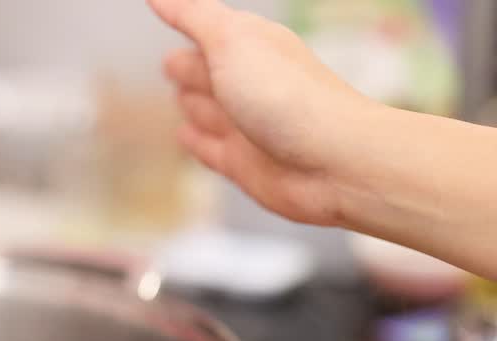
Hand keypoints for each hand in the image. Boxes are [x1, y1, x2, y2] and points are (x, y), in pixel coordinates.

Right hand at [148, 0, 376, 225]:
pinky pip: (210, 149)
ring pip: (209, 110)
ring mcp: (246, 125)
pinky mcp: (243, 164)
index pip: (210, 32)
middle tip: (168, 64)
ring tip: (179, 98)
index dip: (189, 25)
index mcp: (250, 47)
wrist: (332, 161)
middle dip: (188, 67)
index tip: (167, 15)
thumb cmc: (286, 95)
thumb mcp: (232, 40)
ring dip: (192, 104)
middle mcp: (249, 84)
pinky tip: (186, 136)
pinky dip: (196, 141)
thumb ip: (194, 17)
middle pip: (208, 72)